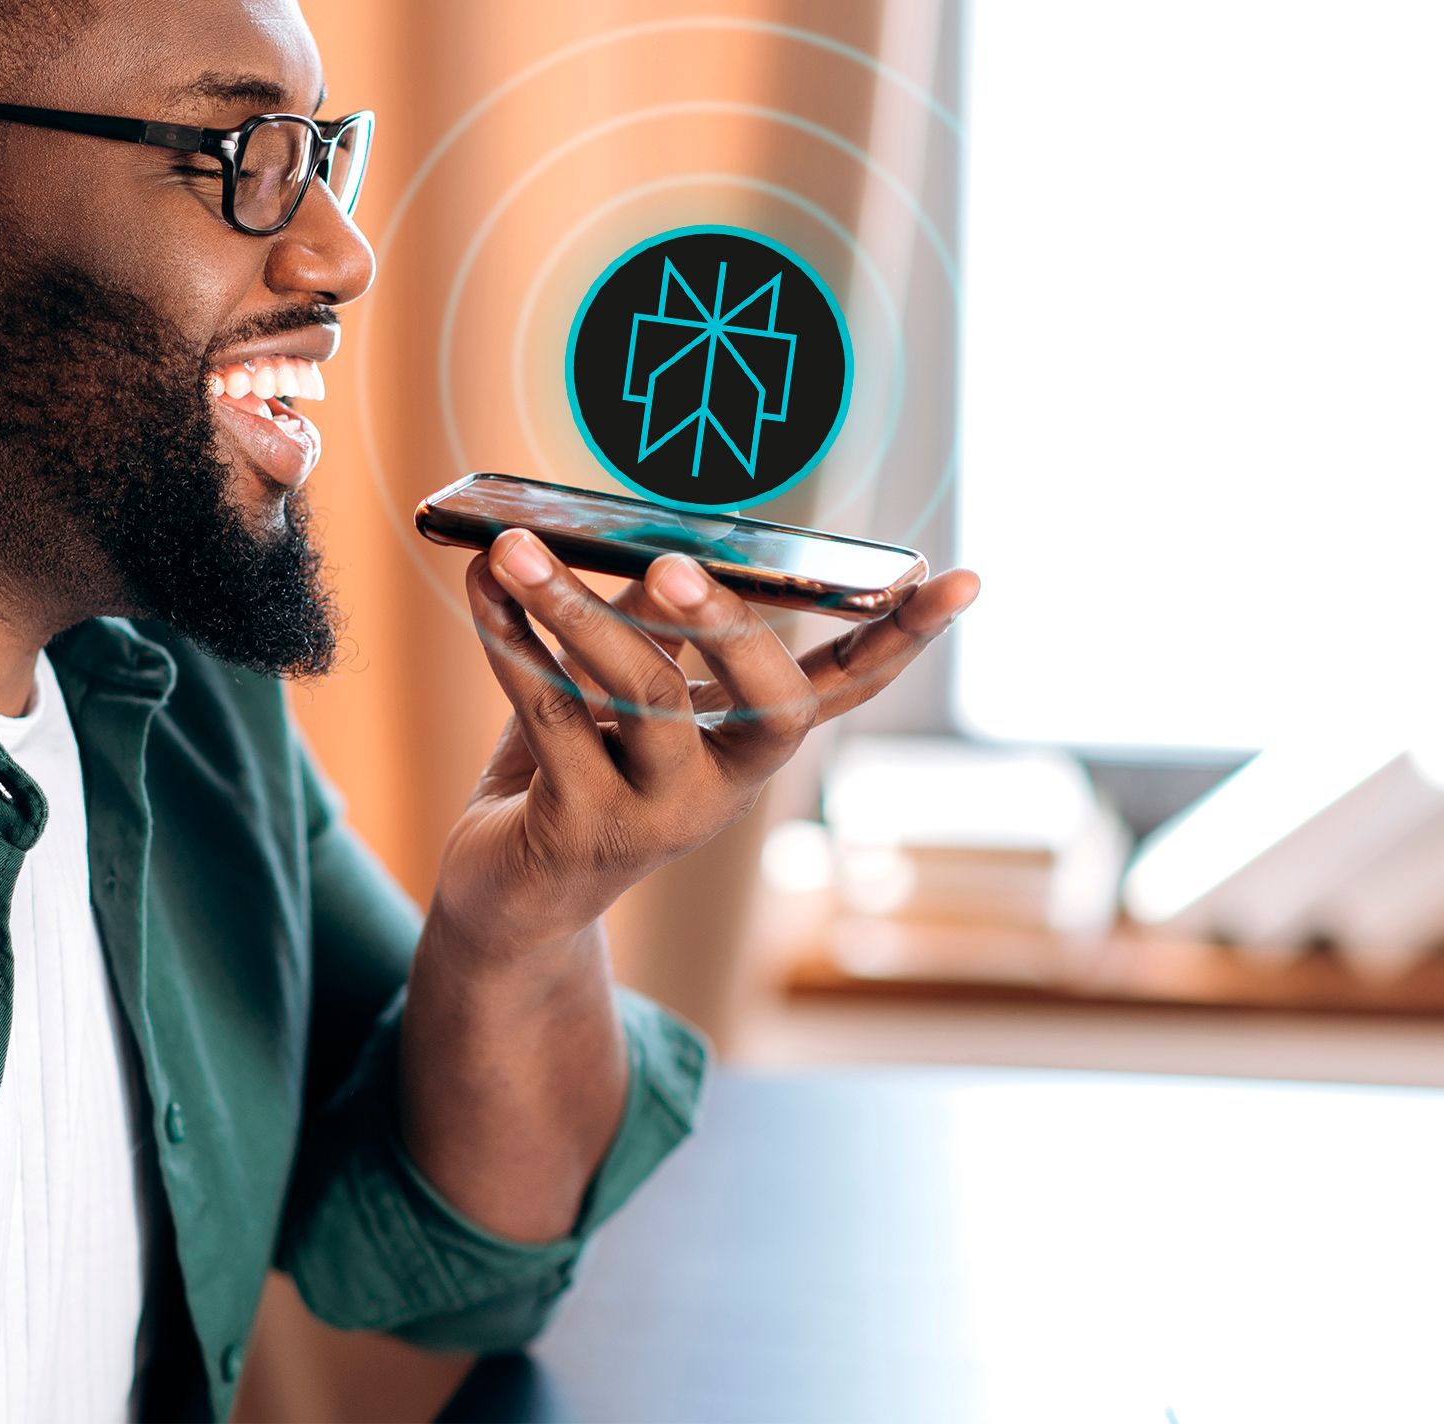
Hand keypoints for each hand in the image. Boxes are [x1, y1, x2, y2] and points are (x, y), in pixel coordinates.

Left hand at [429, 527, 979, 970]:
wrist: (504, 898)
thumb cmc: (575, 768)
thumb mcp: (622, 689)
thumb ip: (651, 624)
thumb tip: (662, 562)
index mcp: (751, 745)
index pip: (847, 687)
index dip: (904, 638)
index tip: (961, 580)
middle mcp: (725, 788)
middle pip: (770, 710)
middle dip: (731, 631)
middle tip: (676, 563)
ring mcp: (659, 817)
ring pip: (641, 699)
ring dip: (572, 610)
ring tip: (515, 545)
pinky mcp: (580, 830)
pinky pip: (549, 715)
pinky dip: (509, 640)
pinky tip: (481, 586)